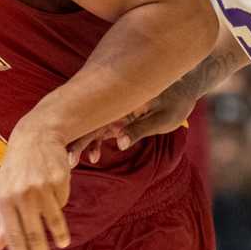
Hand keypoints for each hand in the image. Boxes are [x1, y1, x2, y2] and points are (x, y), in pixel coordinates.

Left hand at [0, 116, 74, 249]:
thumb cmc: (15, 168)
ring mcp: (42, 187)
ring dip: (58, 237)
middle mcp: (22, 194)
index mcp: (4, 199)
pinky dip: (59, 208)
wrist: (35, 136)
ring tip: (62, 247)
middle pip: (34, 234)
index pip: (12, 235)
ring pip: (52, 220)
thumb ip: (0, 221)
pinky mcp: (59, 180)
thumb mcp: (1, 190)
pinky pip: (62, 203)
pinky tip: (55, 201)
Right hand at [73, 84, 198, 163]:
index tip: (69, 148)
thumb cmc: (177, 102)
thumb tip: (119, 143)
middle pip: (88, 119)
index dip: (80, 131)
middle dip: (76, 139)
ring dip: (82, 142)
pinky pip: (102, 128)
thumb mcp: (163, 118)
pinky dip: (96, 141)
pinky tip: (94, 156)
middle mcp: (114, 101)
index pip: (95, 114)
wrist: (184, 87)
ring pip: (92, 125)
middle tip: (67, 160)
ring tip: (74, 161)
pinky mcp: (118, 116)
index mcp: (122, 98)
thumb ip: (140, 129)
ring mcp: (114, 108)